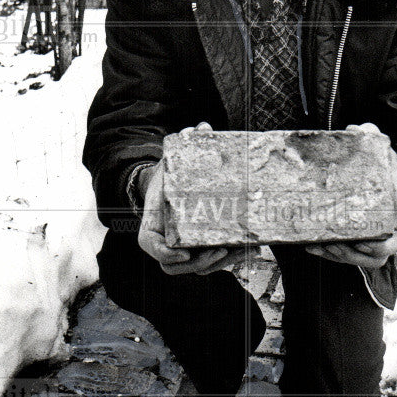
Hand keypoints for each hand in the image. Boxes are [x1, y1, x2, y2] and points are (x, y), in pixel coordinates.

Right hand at [137, 124, 250, 275]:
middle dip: (198, 262)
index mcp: (152, 222)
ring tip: (235, 250)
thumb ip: (185, 145)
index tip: (183, 252)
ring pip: (196, 269)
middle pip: (174, 266)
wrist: (173, 186)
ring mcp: (182, 249)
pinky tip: (246, 249)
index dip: (165, 253)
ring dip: (216, 265)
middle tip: (218, 250)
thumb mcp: (174, 159)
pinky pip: (210, 264)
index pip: (150, 245)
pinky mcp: (199, 251)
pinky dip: (227, 261)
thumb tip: (203, 127)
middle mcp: (165, 241)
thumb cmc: (171, 176)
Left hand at [305, 123, 396, 266]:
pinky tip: (309, 245)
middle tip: (330, 243)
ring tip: (316, 244)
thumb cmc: (386, 170)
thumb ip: (373, 138)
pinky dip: (327, 254)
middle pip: (373, 258)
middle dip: (350, 255)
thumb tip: (356, 128)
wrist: (384, 180)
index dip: (382, 247)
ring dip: (336, 256)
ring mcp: (372, 242)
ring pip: (356, 260)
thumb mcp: (383, 152)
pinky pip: (344, 256)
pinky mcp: (356, 244)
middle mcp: (388, 235)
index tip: (364, 243)